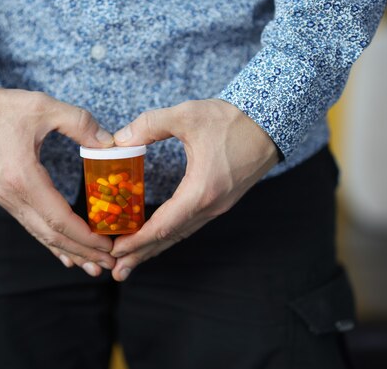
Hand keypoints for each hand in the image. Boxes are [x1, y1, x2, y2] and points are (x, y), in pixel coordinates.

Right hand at [0, 87, 116, 276]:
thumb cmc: (1, 108)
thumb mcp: (43, 106)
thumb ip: (79, 122)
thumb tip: (108, 144)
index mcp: (23, 178)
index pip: (59, 219)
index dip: (86, 237)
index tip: (109, 246)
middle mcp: (12, 196)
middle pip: (52, 235)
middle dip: (83, 252)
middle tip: (110, 264)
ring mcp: (6, 199)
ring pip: (41, 234)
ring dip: (68, 251)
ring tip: (93, 265)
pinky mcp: (5, 197)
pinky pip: (31, 225)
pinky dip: (51, 241)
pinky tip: (65, 253)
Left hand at [109, 99, 278, 280]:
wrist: (270, 122)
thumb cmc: (231, 119)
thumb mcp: (186, 115)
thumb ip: (150, 125)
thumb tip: (119, 140)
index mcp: (201, 190)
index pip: (164, 225)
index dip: (138, 240)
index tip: (116, 251)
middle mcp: (211, 206)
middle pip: (170, 237)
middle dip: (142, 254)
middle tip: (117, 271)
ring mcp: (218, 206)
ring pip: (181, 233)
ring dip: (155, 247)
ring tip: (131, 260)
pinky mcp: (220, 200)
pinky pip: (190, 224)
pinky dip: (170, 234)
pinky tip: (157, 236)